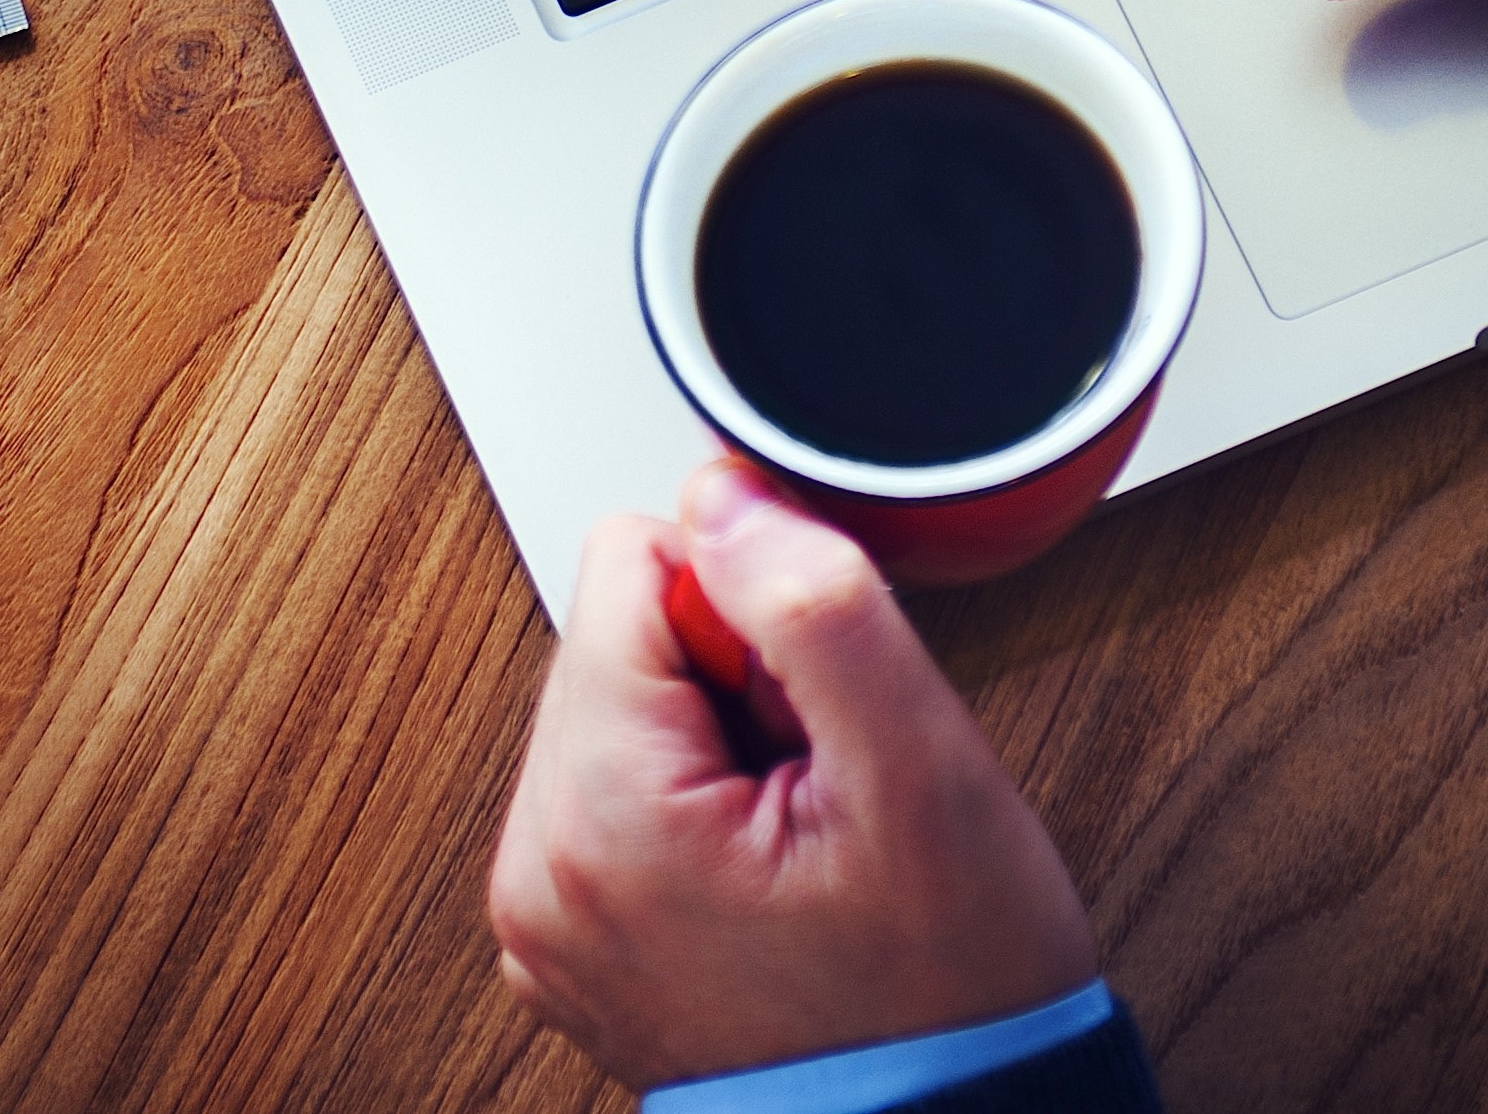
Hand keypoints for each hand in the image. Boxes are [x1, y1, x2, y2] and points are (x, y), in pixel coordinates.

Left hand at [487, 462, 1097, 1089]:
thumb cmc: (949, 996)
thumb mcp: (919, 771)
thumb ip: (812, 602)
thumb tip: (721, 492)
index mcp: (595, 819)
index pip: (632, 561)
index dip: (755, 614)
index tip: (815, 718)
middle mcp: (538, 871)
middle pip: (619, 634)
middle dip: (736, 681)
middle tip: (820, 790)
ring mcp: (548, 916)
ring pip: (627, 703)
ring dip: (725, 739)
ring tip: (804, 837)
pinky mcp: (577, 937)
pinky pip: (623, 788)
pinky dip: (705, 803)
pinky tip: (776, 868)